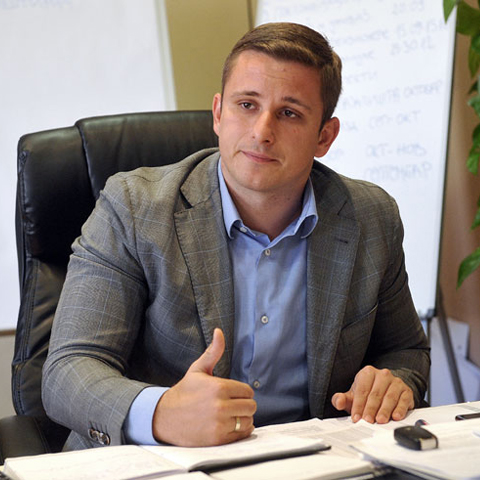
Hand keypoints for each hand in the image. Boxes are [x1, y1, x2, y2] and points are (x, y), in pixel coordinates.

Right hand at [152, 328, 256, 445]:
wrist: (164, 417)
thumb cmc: (184, 392)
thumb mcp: (198, 369)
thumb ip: (213, 351)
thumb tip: (219, 331)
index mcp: (219, 387)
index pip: (248, 391)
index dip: (242, 392)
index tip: (233, 394)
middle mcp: (220, 406)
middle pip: (251, 406)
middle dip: (244, 405)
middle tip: (233, 405)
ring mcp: (219, 424)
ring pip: (248, 421)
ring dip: (242, 418)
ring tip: (230, 415)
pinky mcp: (217, 439)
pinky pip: (241, 435)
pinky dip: (239, 431)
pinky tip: (228, 425)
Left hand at [331, 366, 413, 423]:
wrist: (388, 390)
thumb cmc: (368, 394)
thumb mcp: (353, 395)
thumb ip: (342, 399)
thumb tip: (338, 402)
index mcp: (367, 373)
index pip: (362, 390)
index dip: (358, 405)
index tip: (356, 418)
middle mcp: (382, 375)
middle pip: (375, 394)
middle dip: (370, 409)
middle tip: (367, 421)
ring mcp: (396, 382)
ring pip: (389, 397)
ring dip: (384, 410)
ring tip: (380, 421)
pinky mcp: (407, 391)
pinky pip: (403, 400)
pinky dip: (400, 409)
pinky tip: (396, 416)